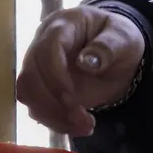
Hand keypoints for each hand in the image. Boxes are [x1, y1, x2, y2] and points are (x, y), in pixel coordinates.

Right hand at [17, 6, 145, 136]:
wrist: (118, 53)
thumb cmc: (120, 39)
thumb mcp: (124, 38)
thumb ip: (108, 46)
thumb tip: (85, 62)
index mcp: (63, 25)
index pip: (46, 49)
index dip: (55, 76)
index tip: (72, 100)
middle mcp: (43, 44)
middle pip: (30, 75)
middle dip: (54, 103)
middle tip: (84, 121)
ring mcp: (40, 67)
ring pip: (29, 94)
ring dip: (53, 116)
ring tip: (85, 126)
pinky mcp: (43, 88)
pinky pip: (38, 107)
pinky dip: (56, 122)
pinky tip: (79, 127)